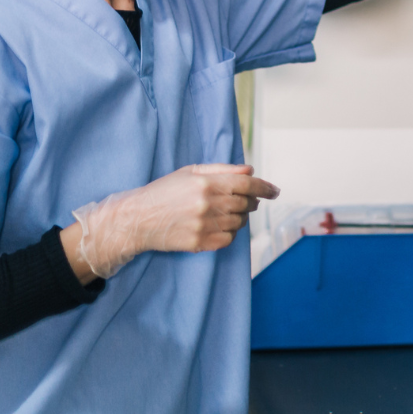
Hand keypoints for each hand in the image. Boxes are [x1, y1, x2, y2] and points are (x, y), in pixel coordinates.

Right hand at [68, 164, 279, 279]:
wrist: (137, 219)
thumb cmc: (164, 191)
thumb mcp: (191, 172)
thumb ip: (223, 170)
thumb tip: (250, 171)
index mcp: (207, 184)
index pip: (247, 185)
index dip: (265, 187)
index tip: (275, 191)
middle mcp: (208, 205)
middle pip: (245, 203)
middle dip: (251, 201)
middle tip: (247, 200)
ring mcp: (204, 226)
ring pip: (239, 223)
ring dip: (239, 217)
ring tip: (227, 212)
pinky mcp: (199, 244)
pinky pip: (228, 240)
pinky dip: (230, 233)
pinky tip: (219, 226)